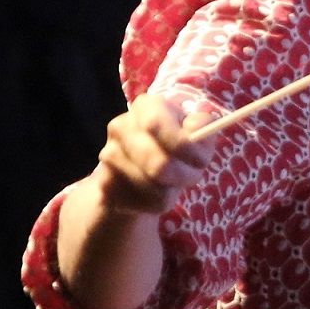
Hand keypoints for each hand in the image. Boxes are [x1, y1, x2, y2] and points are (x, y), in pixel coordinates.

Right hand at [92, 94, 216, 216]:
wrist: (143, 171)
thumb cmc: (176, 147)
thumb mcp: (196, 135)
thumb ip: (203, 128)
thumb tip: (199, 126)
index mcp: (147, 106)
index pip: (156, 124)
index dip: (183, 146)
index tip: (202, 160)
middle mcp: (121, 126)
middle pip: (157, 163)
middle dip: (184, 175)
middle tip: (192, 176)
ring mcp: (108, 155)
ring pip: (153, 186)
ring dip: (172, 189)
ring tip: (172, 181)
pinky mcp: (105, 184)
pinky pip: (143, 201)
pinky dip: (158, 202)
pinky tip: (155, 191)